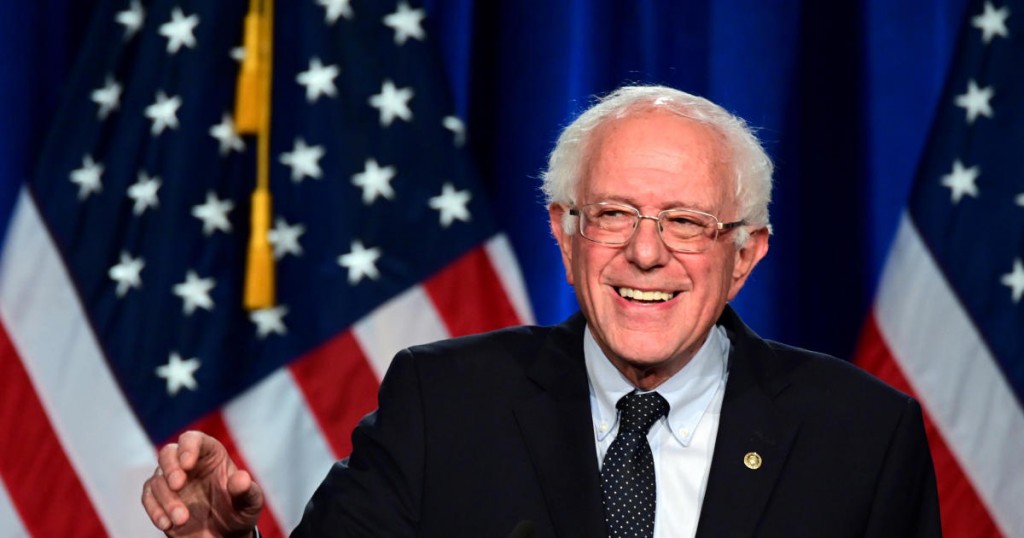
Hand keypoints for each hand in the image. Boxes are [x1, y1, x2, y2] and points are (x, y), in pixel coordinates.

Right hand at [141, 431, 263, 536]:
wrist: (225, 534)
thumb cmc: (238, 511)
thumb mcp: (249, 503)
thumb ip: (247, 491)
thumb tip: (241, 479)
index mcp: (210, 454)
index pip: (193, 439)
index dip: (188, 447)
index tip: (188, 464)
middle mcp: (187, 463)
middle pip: (168, 453)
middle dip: (170, 467)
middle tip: (178, 485)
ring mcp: (171, 480)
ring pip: (157, 480)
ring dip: (167, 499)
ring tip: (182, 519)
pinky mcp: (159, 499)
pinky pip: (148, 498)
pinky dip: (155, 510)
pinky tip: (167, 524)